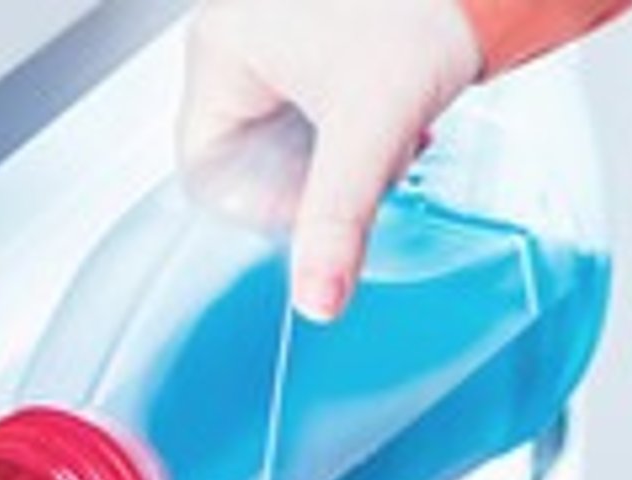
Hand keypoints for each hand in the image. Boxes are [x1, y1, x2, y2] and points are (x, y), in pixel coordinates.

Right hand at [179, 0, 483, 321]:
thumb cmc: (421, 9)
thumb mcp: (370, 127)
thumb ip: (338, 218)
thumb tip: (316, 299)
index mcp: (221, 48)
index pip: (209, 171)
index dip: (269, 203)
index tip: (327, 195)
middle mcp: (237, 36)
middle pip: (253, 157)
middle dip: (320, 176)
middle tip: (373, 156)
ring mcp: (274, 35)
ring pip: (289, 140)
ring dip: (344, 156)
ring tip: (393, 130)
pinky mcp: (313, 39)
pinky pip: (315, 112)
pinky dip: (357, 128)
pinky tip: (395, 114)